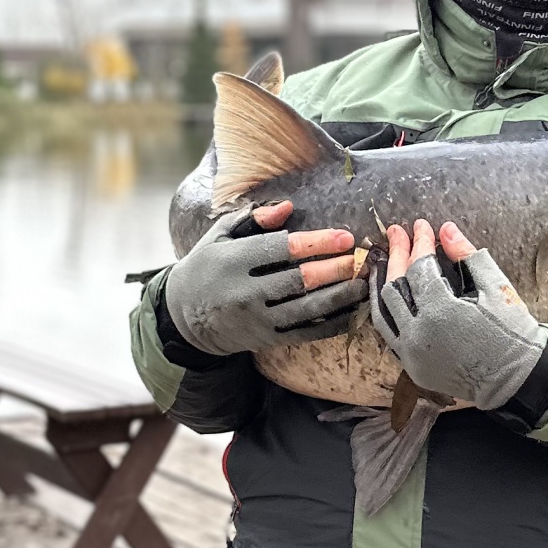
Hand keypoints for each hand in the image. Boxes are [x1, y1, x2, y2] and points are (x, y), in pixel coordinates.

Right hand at [163, 199, 366, 356]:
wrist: (184, 318)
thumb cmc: (208, 267)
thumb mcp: (220, 237)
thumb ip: (253, 220)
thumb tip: (288, 207)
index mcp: (232, 261)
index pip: (282, 249)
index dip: (317, 242)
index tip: (344, 236)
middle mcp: (244, 292)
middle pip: (299, 280)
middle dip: (335, 268)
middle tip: (361, 258)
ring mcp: (256, 320)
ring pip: (307, 309)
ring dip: (340, 296)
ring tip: (363, 282)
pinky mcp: (266, 340)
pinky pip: (306, 333)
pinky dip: (333, 323)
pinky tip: (352, 310)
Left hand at [369, 219, 545, 410]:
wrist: (517, 380)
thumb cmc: (512, 331)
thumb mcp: (496, 287)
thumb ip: (467, 256)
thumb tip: (446, 230)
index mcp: (440, 312)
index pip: (419, 267)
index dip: (420, 243)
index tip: (423, 226)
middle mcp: (418, 335)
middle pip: (395, 285)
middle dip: (398, 254)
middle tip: (399, 232)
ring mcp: (412, 355)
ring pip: (384, 311)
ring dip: (384, 281)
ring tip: (388, 258)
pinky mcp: (413, 368)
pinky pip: (391, 334)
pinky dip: (388, 311)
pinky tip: (391, 294)